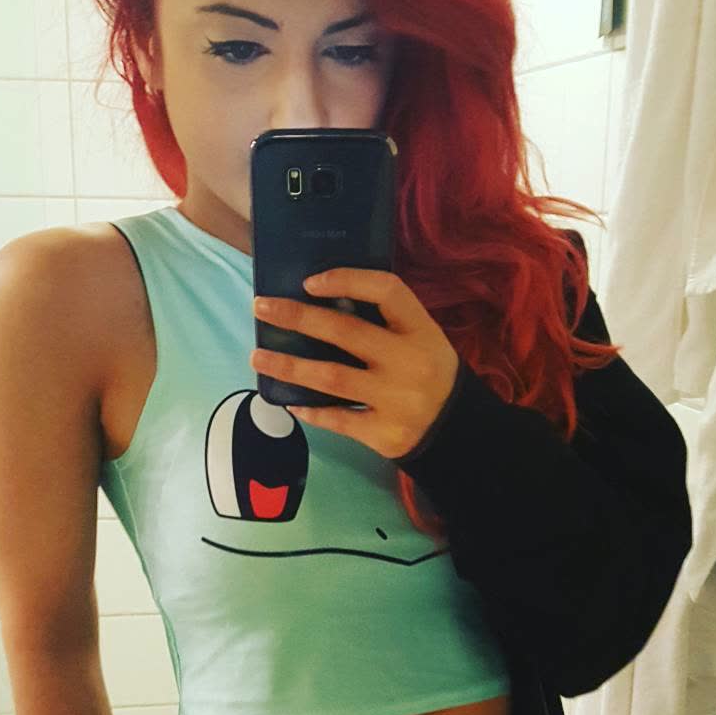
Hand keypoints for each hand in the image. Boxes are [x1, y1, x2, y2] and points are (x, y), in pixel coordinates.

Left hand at [249, 269, 460, 460]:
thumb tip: (320, 303)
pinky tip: (288, 401)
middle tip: (261, 308)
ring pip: (332, 378)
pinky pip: (338, 419)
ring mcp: (396, 399)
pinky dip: (310, 410)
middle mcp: (409, 361)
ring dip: (289, 366)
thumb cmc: (428, 373)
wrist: (457, 431)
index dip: (346, 281)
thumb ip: (385, 322)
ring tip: (258, 357)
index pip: (385, 291)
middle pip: (345, 332)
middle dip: (297, 318)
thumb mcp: (422, 339)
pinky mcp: (384, 433)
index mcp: (420, 330)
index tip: (309, 282)